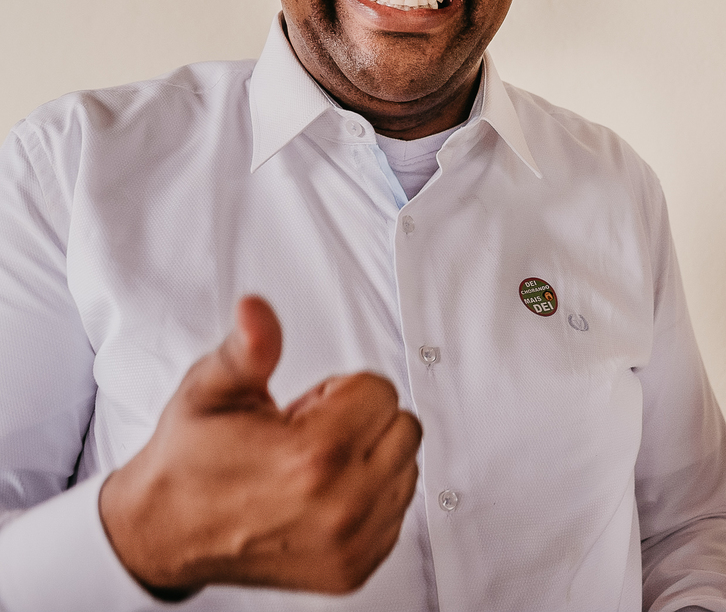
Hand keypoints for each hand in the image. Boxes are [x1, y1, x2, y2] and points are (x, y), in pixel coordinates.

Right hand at [99, 296, 421, 596]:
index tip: (306, 409)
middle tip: (308, 434)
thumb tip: (257, 312)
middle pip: (403, 427)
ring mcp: (351, 543)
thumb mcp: (211, 390)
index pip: (381, 391)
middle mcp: (341, 506)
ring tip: (312, 467)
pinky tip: (323, 495)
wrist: (165, 531)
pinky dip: (370, 496)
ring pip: (406, 467)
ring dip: (370, 458)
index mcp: (314, 457)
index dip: (342, 390)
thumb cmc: (190, 461)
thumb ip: (248, 349)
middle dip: (362, 420)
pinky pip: (397, 510)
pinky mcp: (355, 567)